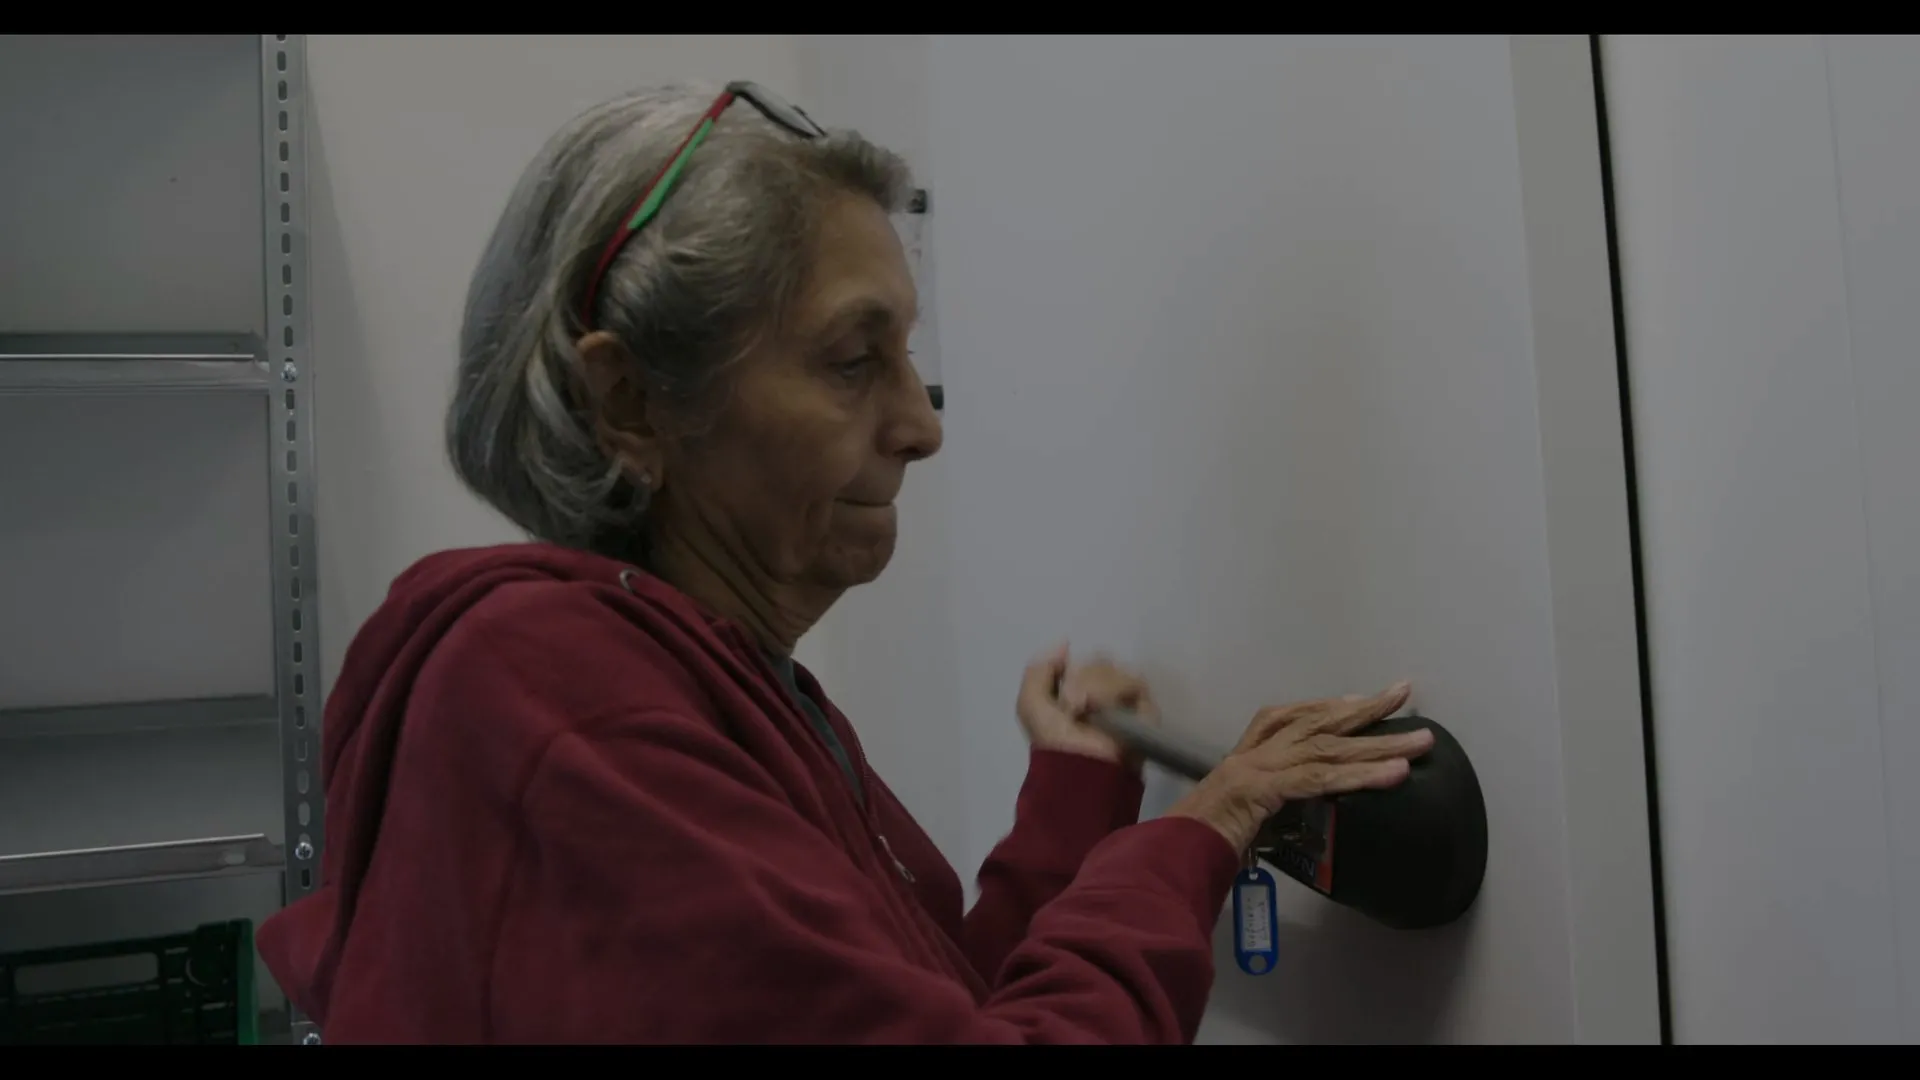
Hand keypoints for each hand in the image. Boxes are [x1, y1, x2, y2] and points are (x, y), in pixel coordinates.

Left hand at [1015, 644, 1156, 768]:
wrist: (1079, 766)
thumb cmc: (1054, 740)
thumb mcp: (1030, 703)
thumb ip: (1039, 669)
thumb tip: (1065, 643)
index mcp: (1082, 689)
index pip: (1085, 659)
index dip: (1072, 669)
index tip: (1062, 689)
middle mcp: (1107, 692)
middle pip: (1100, 660)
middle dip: (1081, 679)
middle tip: (1072, 704)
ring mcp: (1128, 700)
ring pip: (1115, 669)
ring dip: (1095, 687)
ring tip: (1086, 710)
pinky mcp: (1147, 710)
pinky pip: (1134, 683)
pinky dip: (1113, 693)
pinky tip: (1103, 710)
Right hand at [1168, 681, 1429, 852]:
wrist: (1170, 851)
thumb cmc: (1196, 841)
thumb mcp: (1237, 818)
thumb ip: (1265, 812)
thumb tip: (1292, 821)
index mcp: (1242, 756)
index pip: (1288, 718)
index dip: (1325, 707)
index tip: (1356, 699)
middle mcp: (1253, 753)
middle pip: (1318, 723)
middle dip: (1364, 708)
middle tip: (1402, 692)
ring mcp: (1260, 767)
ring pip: (1330, 749)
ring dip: (1382, 744)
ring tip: (1422, 741)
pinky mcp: (1269, 788)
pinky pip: (1325, 780)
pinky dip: (1364, 776)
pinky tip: (1396, 774)